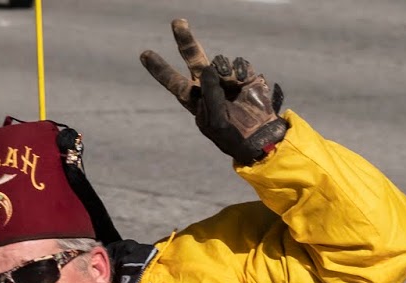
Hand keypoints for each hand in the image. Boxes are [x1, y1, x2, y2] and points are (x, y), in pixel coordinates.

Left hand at [140, 18, 287, 166]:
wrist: (260, 138)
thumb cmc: (233, 135)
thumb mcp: (216, 121)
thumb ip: (210, 94)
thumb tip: (209, 67)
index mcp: (195, 100)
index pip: (174, 82)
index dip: (160, 69)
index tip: (144, 54)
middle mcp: (208, 86)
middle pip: (193, 58)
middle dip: (185, 40)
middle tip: (178, 22)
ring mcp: (226, 79)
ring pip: (219, 61)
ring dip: (222, 69)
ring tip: (229, 82)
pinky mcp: (245, 77)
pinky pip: (239, 63)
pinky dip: (240, 69)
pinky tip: (242, 81)